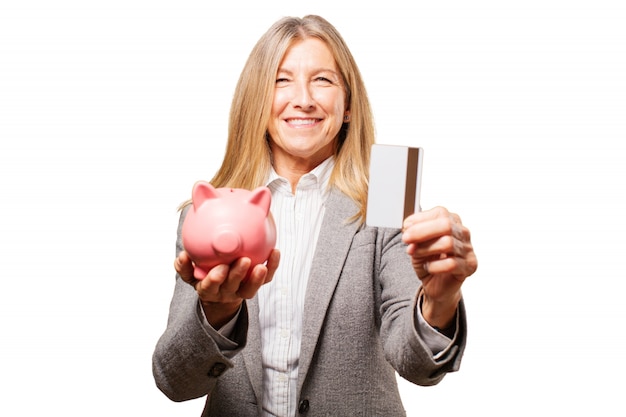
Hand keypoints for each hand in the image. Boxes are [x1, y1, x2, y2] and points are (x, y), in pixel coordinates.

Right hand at [175, 249, 279, 327]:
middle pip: (232, 286)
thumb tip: (182, 255)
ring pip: (250, 288)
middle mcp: (226, 292)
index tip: (219, 269)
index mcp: (209, 290)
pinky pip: (265, 279)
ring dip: (257, 278)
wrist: (220, 291)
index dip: (215, 280)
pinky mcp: (255, 286)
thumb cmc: (203, 276)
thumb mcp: (190, 274)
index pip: (210, 287)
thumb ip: (184, 266)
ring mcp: (241, 291)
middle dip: (237, 274)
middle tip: (243, 260)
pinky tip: (275, 252)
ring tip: (262, 265)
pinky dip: (272, 267)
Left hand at [402, 207, 476, 327]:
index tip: (406, 227)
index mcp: (452, 222)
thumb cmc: (429, 261)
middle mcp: (463, 233)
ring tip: (415, 255)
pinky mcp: (470, 266)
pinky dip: (434, 266)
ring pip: (448, 243)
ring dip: (425, 249)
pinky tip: (428, 267)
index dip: (421, 218)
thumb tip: (409, 231)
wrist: (438, 286)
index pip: (441, 213)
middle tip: (406, 239)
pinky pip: (451, 264)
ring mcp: (468, 250)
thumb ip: (414, 237)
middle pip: (446, 225)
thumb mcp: (417, 246)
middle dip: (422, 231)